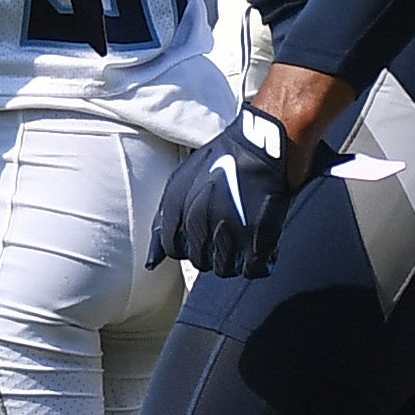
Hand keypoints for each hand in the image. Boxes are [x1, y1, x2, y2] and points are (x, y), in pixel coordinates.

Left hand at [149, 104, 306, 276]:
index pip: (172, 248)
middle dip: (213, 252)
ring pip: (225, 268)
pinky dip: (259, 263)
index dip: (189, 245)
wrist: (263, 144)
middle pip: (199, 261)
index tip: (202, 237)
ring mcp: (227, 230)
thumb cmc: (224, 159)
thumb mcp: (182, 180)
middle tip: (229, 234)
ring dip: (236, 259)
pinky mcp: (256, 237)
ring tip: (246, 240)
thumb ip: (164, 220)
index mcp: (177, 207)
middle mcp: (197, 221)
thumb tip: (151, 262)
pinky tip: (264, 247)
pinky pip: (252, 270)